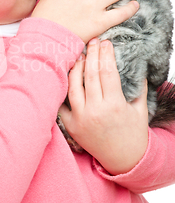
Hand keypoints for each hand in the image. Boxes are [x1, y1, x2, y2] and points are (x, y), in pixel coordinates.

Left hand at [58, 38, 148, 174]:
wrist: (123, 160)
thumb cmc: (133, 133)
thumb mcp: (140, 109)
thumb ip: (139, 86)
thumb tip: (137, 63)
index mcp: (114, 105)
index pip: (107, 72)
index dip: (106, 54)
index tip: (106, 43)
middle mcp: (95, 111)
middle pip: (90, 74)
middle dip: (92, 54)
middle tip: (93, 42)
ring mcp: (81, 118)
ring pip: (73, 85)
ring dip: (77, 68)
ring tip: (81, 56)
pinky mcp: (71, 125)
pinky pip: (63, 102)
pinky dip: (64, 88)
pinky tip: (67, 75)